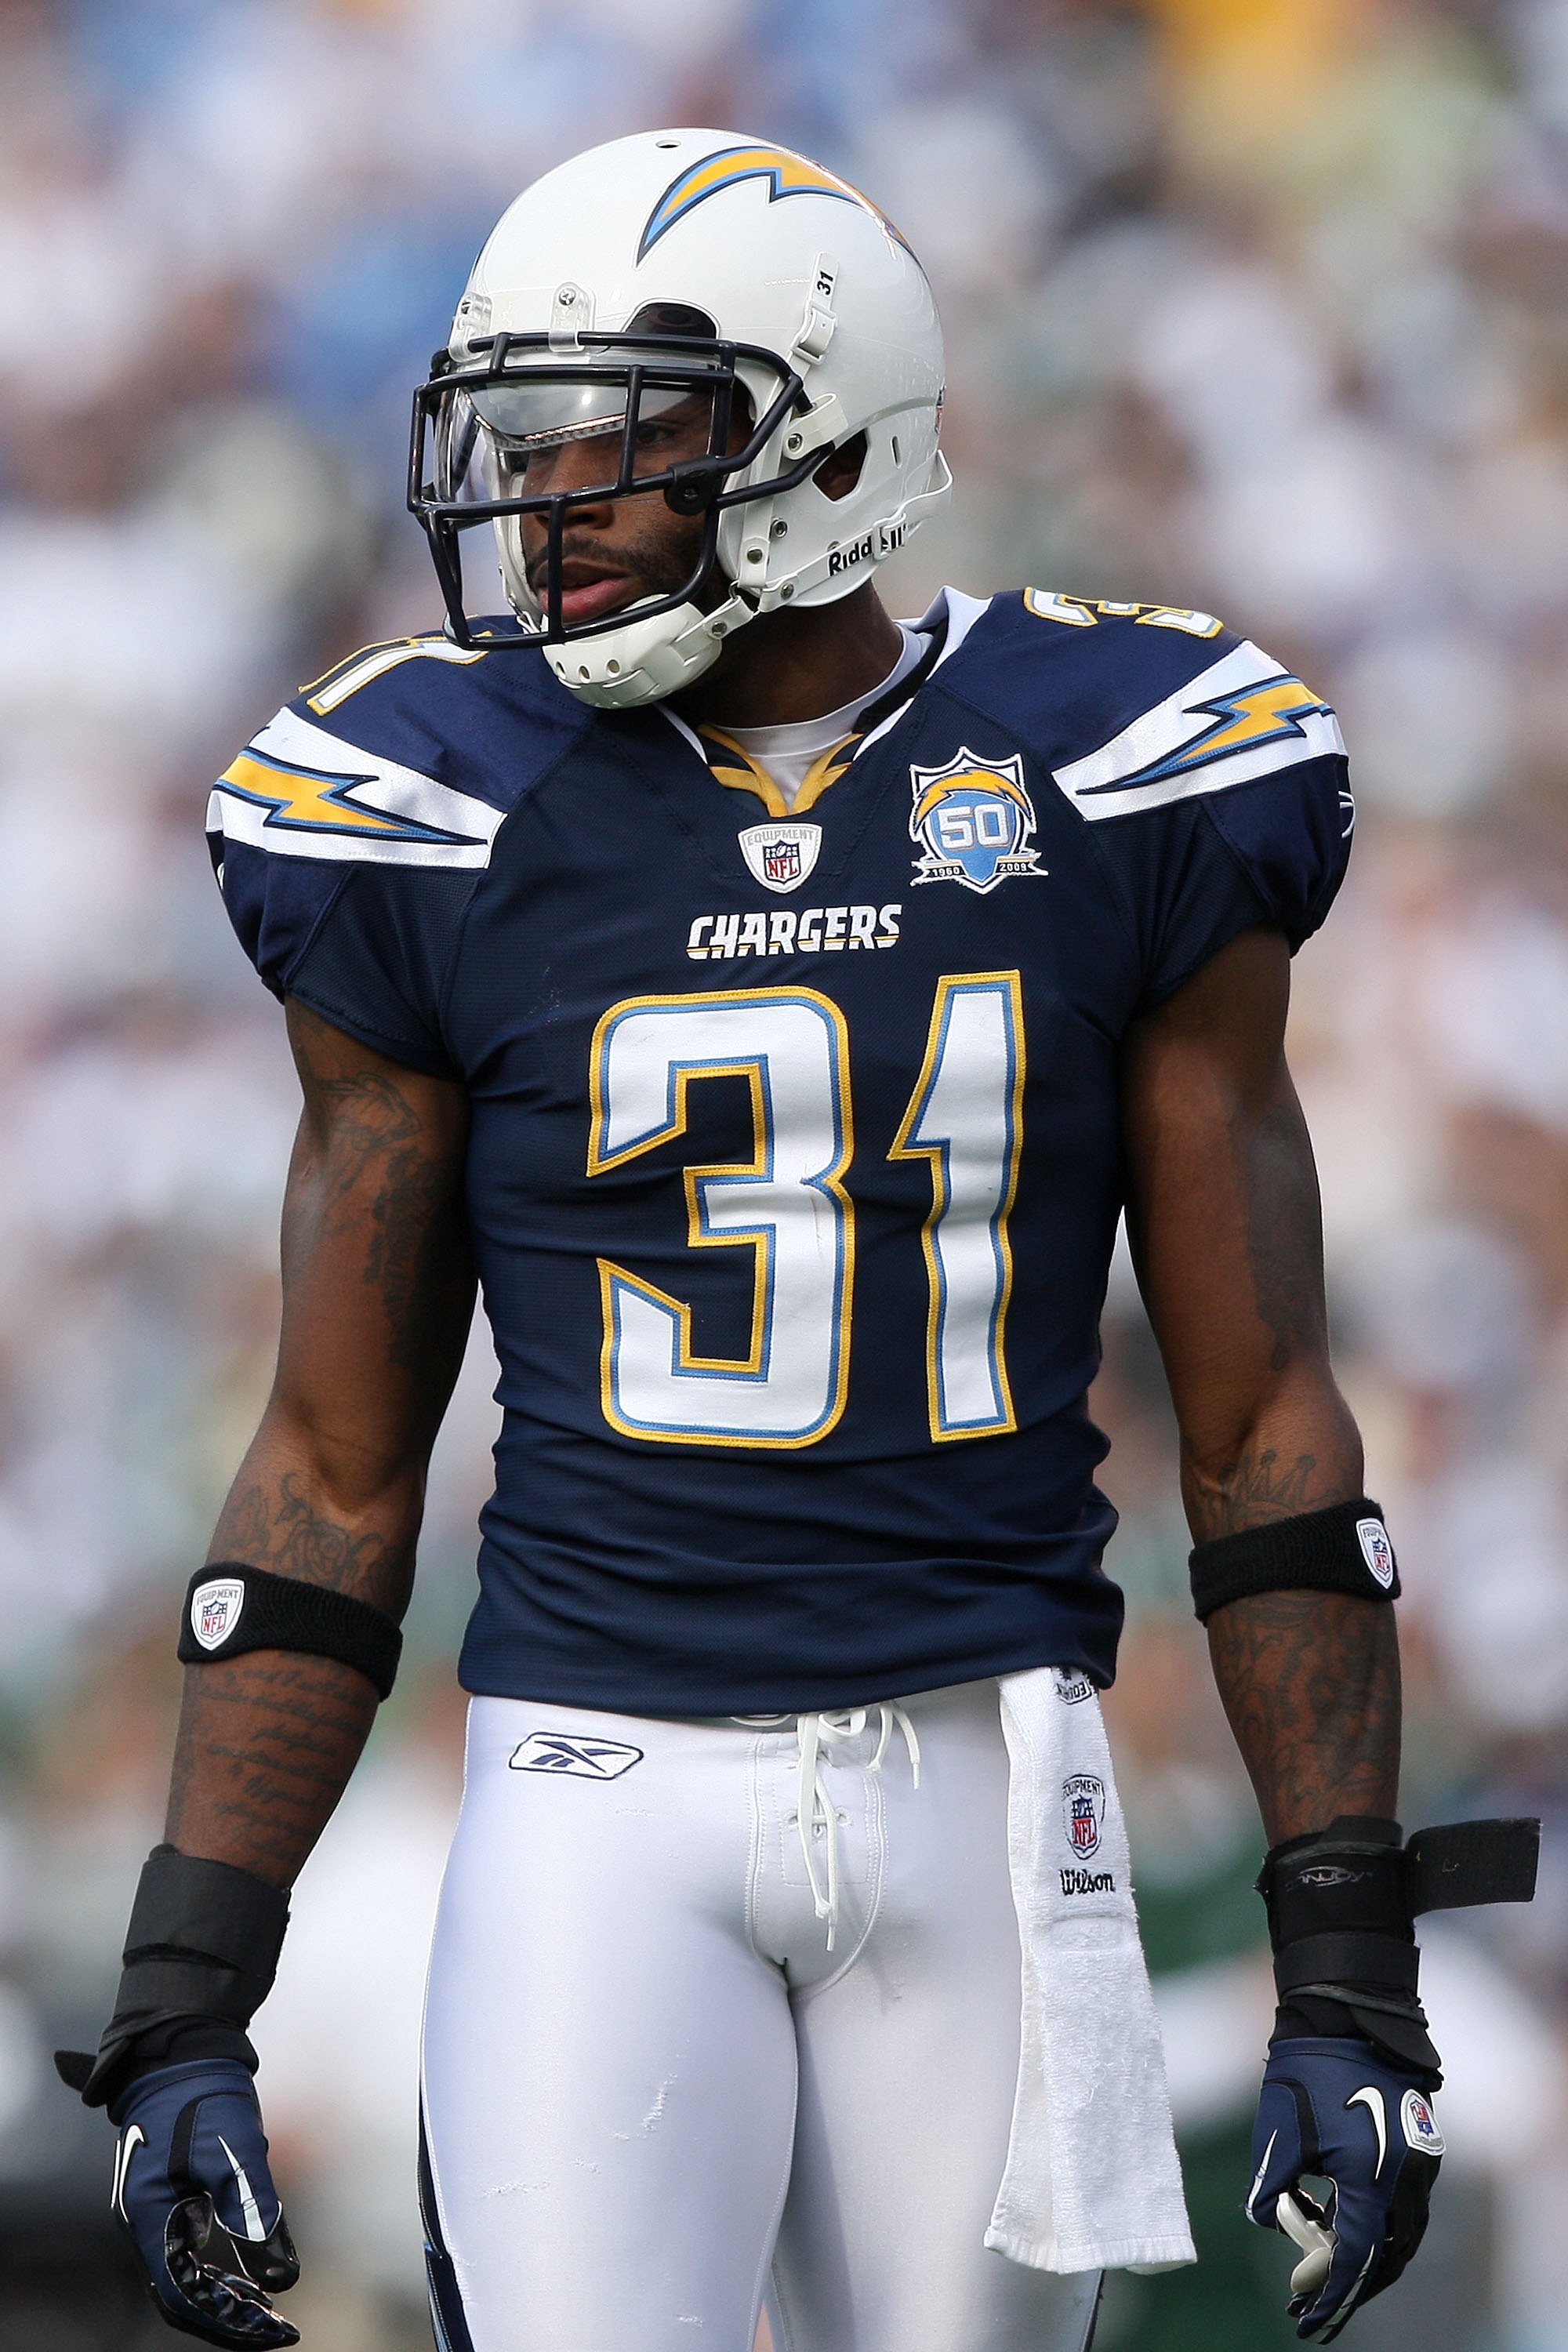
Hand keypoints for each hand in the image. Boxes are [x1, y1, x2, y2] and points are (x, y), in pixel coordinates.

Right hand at [108, 2059, 299, 2346]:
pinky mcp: (169, 2198)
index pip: (183, 2296)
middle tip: (278, 2329)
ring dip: (225, 2297)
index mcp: (150, 2218)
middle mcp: (145, 2224)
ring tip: (269, 2311)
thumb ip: (257, 2211)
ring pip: (185, 2276)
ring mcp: (155, 2212)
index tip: (270, 2329)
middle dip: (228, 2317)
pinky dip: (219, 2270)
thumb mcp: (237, 2150)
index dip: (226, 2320)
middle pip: (182, 2295)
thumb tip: (284, 2276)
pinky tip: (254, 2275)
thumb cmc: (203, 2094)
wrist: (179, 2049)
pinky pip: (190, 2251)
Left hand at [1246, 2036, 1442, 2341]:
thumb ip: (1271, 2192)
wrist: (1345, 2015)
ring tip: (1322, 2271)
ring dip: (1365, 2259)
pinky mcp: (1419, 2149)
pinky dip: (1376, 2226)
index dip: (1327, 2296)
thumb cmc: (1304, 2073)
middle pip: (1385, 2259)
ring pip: (1400, 2236)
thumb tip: (1275, 2223)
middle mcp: (1407, 2182)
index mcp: (1374, 2183)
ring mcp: (1420, 2166)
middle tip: (1312, 2308)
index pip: (1353, 2262)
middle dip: (1348, 2288)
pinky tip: (1338, 2224)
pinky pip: (1402, 2207)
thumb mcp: (1276, 2138)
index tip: (1304, 2322)